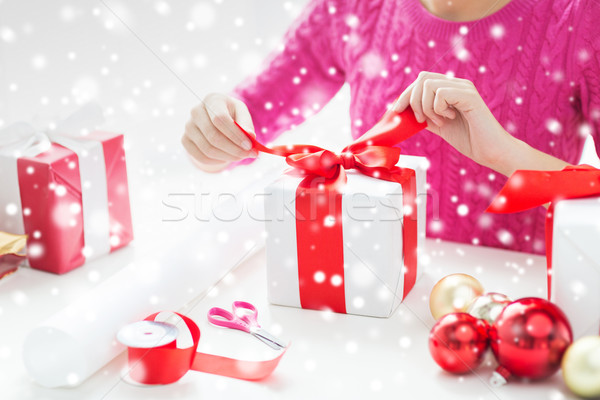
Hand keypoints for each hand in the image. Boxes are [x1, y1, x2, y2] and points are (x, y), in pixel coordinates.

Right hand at [182, 93, 256, 172]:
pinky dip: (217, 161)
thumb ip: (246, 124)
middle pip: (213, 136)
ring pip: (208, 149)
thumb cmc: (231, 114)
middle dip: (233, 149)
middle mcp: (196, 111)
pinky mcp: (185, 140)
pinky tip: (227, 157)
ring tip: (240, 156)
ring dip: (228, 156)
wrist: (215, 119)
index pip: (220, 119)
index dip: (235, 134)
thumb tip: (250, 136)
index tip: (249, 145)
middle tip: (248, 155)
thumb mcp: (241, 113)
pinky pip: (201, 157)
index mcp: (212, 100)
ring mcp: (188, 126)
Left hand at [393, 71, 518, 173]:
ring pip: (428, 84)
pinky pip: (441, 92)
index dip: (405, 95)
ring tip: (438, 121)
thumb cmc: (470, 139)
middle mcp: (457, 84)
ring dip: (426, 107)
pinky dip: (438, 109)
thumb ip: (426, 115)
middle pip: (422, 77)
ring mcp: (464, 88)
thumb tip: (404, 112)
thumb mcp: (440, 126)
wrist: (491, 151)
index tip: (397, 111)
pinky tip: (449, 119)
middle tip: (421, 120)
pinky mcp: (470, 96)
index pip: (421, 81)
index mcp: (450, 89)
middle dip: (412, 100)